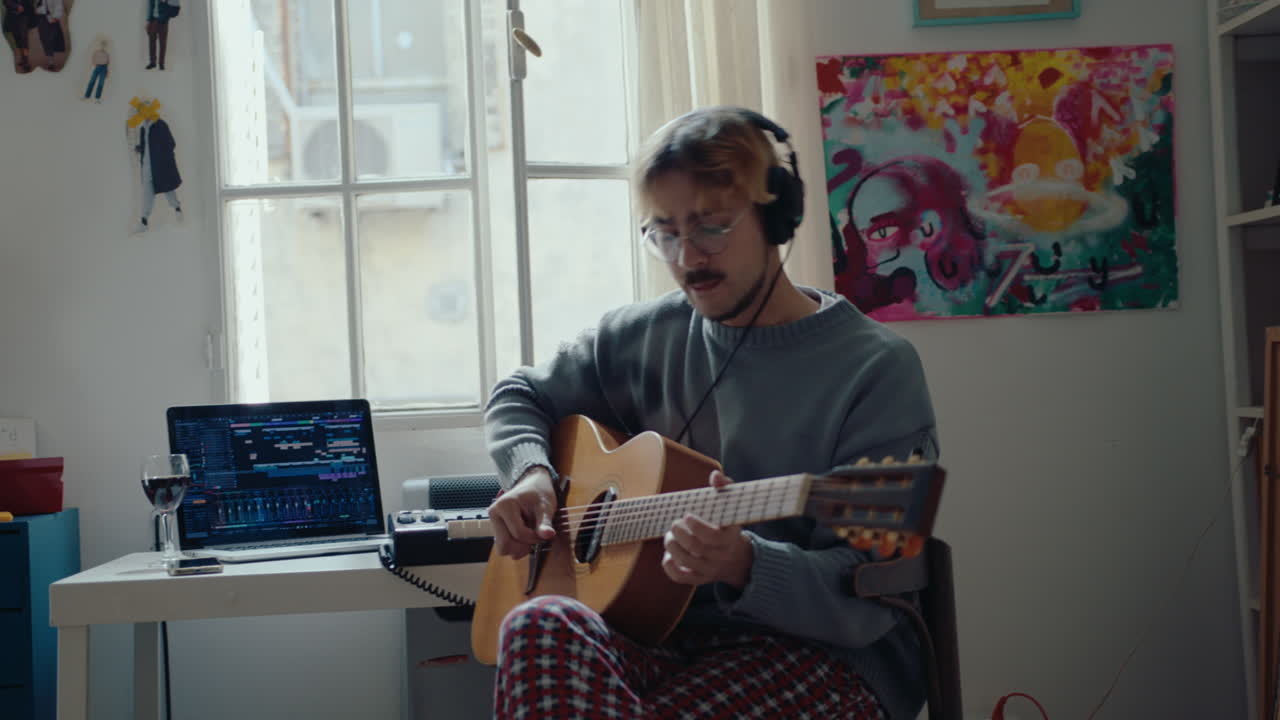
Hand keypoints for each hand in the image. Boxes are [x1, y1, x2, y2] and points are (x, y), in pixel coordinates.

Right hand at [487, 466, 557, 559]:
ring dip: (520, 548)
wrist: (533, 487)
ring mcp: (493, 523)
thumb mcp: (545, 507)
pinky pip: (504, 547)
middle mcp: (494, 514)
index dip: (534, 537)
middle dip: (524, 546)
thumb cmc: (539, 494)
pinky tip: (525, 535)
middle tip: (537, 536)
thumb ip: (545, 522)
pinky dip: (516, 546)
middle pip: (505, 545)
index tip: (544, 532)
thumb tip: (549, 535)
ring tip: (531, 534)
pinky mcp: (496, 529)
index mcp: (504, 505)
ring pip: (503, 549)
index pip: (518, 533)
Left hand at [661, 470, 752, 588]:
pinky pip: (682, 577)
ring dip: (672, 546)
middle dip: (679, 534)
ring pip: (687, 562)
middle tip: (674, 524)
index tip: (687, 515)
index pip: (713, 537)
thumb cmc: (728, 526)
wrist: (737, 559)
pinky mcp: (699, 578)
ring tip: (670, 535)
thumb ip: (725, 488)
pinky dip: (670, 567)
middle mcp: (721, 555)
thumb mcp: (731, 507)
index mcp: (730, 537)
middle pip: (696, 549)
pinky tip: (667, 555)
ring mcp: (709, 568)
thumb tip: (715, 475)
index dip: (697, 526)